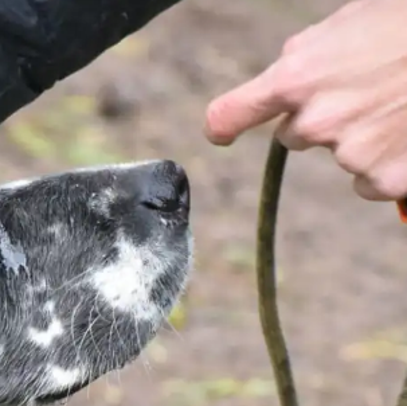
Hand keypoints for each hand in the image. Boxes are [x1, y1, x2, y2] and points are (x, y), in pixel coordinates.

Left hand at [204, 0, 406, 200]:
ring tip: (403, 102)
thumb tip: (292, 70)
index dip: (225, 125)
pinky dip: (391, 163)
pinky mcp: (382, 180)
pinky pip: (371, 180)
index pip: (233, 113)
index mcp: (297, 77)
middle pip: (296, 134)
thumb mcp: (354, 21)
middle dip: (325, 116)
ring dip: (365, 136)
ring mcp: (349, 154)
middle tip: (372, 89)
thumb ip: (312, 52)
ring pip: (341, 154)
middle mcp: (315, 121)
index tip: (220, 134)